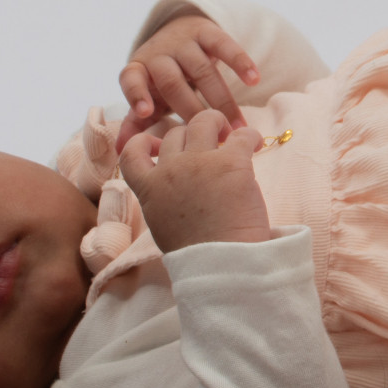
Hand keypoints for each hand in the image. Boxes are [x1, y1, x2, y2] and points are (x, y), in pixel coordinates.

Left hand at [117, 15, 260, 151]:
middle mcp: (158, 55)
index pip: (130, 80)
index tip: (146, 112)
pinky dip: (239, 62)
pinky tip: (254, 79)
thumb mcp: (149, 98)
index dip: (136, 94)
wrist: (176, 34)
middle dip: (195, 112)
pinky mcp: (206, 31)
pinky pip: (224, 44)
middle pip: (173, 83)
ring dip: (222, 100)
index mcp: (138, 71)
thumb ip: (137, 123)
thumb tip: (122, 151)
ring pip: (202, 70)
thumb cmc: (162, 80)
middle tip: (216, 140)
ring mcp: (182, 42)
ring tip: (239, 127)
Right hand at [118, 110, 273, 249]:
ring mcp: (199, 163)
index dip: (146, 142)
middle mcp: (171, 170)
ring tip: (230, 134)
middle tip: (209, 143)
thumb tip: (180, 192)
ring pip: (204, 122)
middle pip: (175, 133)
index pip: (131, 152)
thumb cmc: (198, 255)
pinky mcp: (231, 162)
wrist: (223, 265)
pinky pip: (242, 136)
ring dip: (217, 122)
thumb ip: (165, 202)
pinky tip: (255, 144)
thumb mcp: (165, 227)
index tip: (160, 144)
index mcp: (150, 190)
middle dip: (191, 134)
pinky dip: (250, 136)